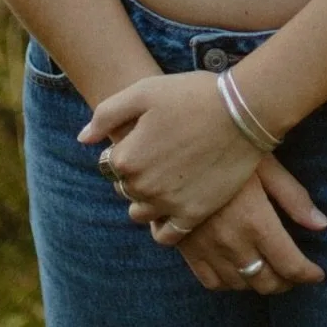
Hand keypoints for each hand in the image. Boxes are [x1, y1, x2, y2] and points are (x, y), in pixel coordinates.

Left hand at [78, 70, 262, 234]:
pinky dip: (164, 225)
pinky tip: (174, 205)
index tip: (145, 137)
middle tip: (160, 155)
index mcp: (126, 157)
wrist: (243, 111)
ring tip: (168, 178)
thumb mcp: (145, 91)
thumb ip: (107, 114)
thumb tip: (83, 139)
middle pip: (125, 189)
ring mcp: (168, 204)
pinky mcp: (193, 215)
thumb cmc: (193, 94)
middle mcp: (142, 186)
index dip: (126, 148)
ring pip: (141, 213)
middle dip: (136, 175)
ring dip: (148, 200)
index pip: (109, 164)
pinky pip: (166, 235)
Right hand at [177, 156, 326, 294]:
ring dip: (259, 282)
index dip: (308, 274)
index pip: (290, 265)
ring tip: (270, 270)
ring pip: (240, 284)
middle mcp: (232, 242)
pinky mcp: (187, 248)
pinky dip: (229, 282)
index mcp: (256, 221)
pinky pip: (211, 281)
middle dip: (286, 282)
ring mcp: (207, 249)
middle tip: (295, 273)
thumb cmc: (230, 146)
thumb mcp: (267, 165)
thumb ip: (294, 198)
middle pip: (266, 281)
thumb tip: (322, 225)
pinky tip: (238, 270)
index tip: (318, 274)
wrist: (177, 145)